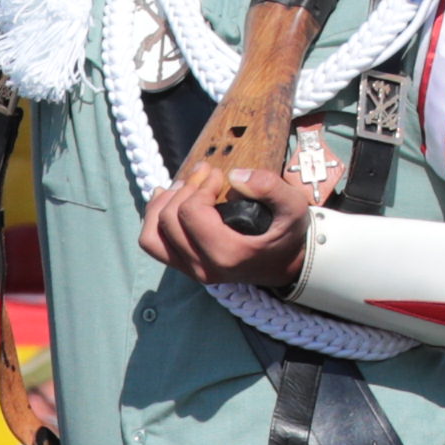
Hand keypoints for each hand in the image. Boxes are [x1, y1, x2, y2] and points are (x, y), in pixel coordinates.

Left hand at [140, 157, 315, 288]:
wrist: (286, 264)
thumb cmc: (287, 234)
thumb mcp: (293, 207)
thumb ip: (270, 187)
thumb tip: (235, 175)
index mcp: (227, 255)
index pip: (191, 213)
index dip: (200, 186)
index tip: (218, 175)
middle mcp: (204, 268)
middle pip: (169, 221)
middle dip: (184, 189)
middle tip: (204, 173)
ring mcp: (191, 270)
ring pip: (152, 236)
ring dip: (161, 204)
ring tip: (181, 185)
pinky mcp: (185, 267)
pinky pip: (153, 244)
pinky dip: (153, 219)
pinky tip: (165, 197)